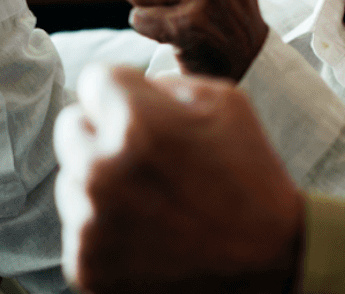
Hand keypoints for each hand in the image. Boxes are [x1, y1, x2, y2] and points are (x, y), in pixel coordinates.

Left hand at [54, 64, 302, 293]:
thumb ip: (162, 82)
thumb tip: (123, 86)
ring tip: (151, 202)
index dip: (120, 94)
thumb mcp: (227, 103)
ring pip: (71, 179)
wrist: (273, 263)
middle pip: (71, 127)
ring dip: (100, 184)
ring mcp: (90, 222)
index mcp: (136, 124)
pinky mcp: (86, 263)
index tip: (138, 112)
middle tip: (144, 159)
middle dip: (102, 134)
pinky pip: (77, 228)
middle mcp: (101, 171)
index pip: (92, 81)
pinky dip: (104, 230)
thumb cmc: (251, 178)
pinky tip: (144, 235)